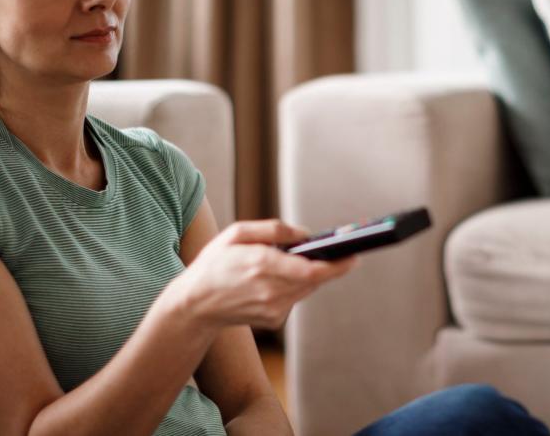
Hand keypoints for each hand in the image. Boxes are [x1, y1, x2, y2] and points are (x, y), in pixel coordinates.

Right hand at [166, 219, 356, 329]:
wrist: (196, 305)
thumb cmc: (215, 264)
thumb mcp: (236, 233)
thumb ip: (274, 229)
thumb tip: (305, 234)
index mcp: (261, 264)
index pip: (310, 270)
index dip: (336, 264)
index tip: (354, 255)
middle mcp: (270, 290)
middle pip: (315, 280)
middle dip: (331, 266)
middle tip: (344, 253)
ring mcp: (272, 309)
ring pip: (308, 289)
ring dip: (311, 275)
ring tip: (305, 261)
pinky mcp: (274, 320)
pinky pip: (295, 298)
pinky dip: (295, 286)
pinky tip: (280, 279)